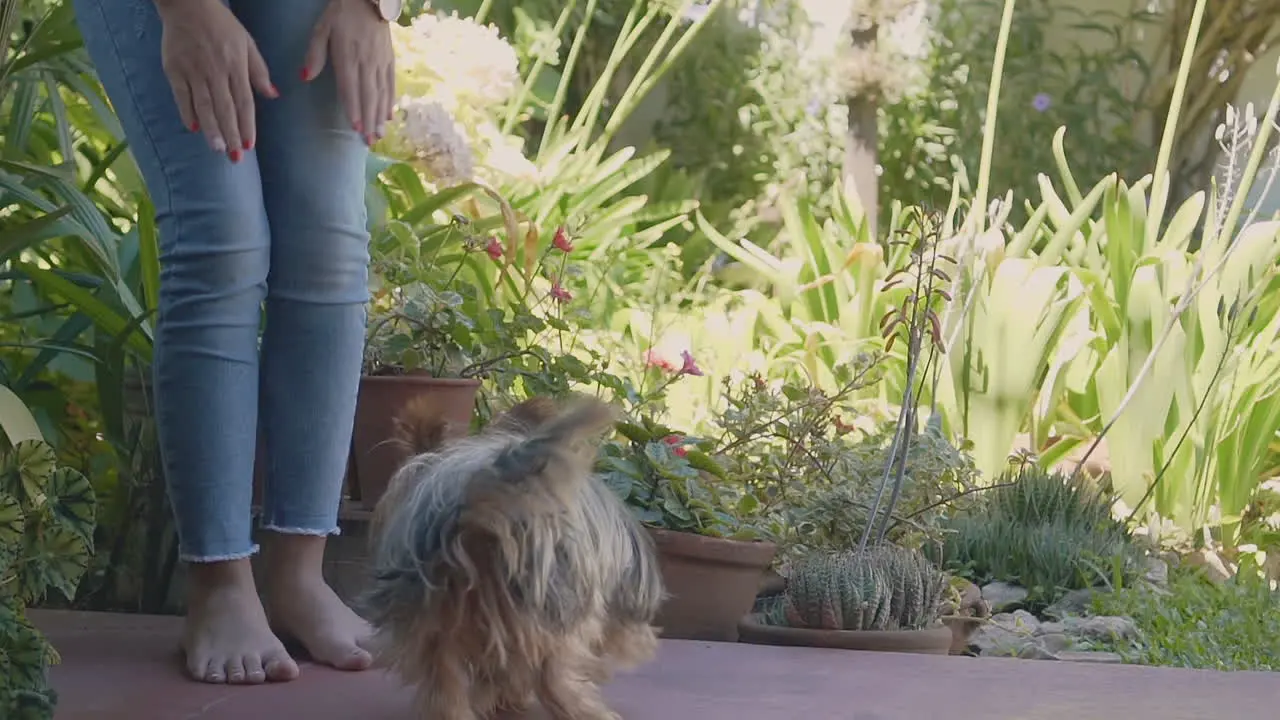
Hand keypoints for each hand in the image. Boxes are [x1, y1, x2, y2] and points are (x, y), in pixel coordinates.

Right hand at [154, 0, 278, 159]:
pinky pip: (181, 95)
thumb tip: (273, 96)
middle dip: (231, 134)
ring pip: (203, 105)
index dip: (247, 124)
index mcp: (236, 65)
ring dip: (211, 129)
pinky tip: (194, 128)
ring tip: (217, 148)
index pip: (244, 101)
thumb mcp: (247, 43)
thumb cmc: (222, 26)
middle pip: (224, 108)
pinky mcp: (173, 68)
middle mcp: (215, 70)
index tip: (250, 145)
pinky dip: (187, 112)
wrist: (188, 5)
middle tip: (234, 157)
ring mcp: (193, 70)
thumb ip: (259, 71)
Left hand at [301, 0, 394, 145]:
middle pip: (368, 96)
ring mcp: (380, 62)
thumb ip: (314, 54)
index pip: (350, 88)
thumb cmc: (340, 13)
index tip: (355, 128)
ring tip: (379, 135)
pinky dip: (390, 101)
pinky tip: (389, 115)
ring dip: (379, 116)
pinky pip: (391, 84)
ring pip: (381, 93)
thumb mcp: (321, 28)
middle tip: (369, 142)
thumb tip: (305, 77)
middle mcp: (366, 62)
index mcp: (347, 56)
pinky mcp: (389, 59)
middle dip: (369, 120)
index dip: (353, 108)